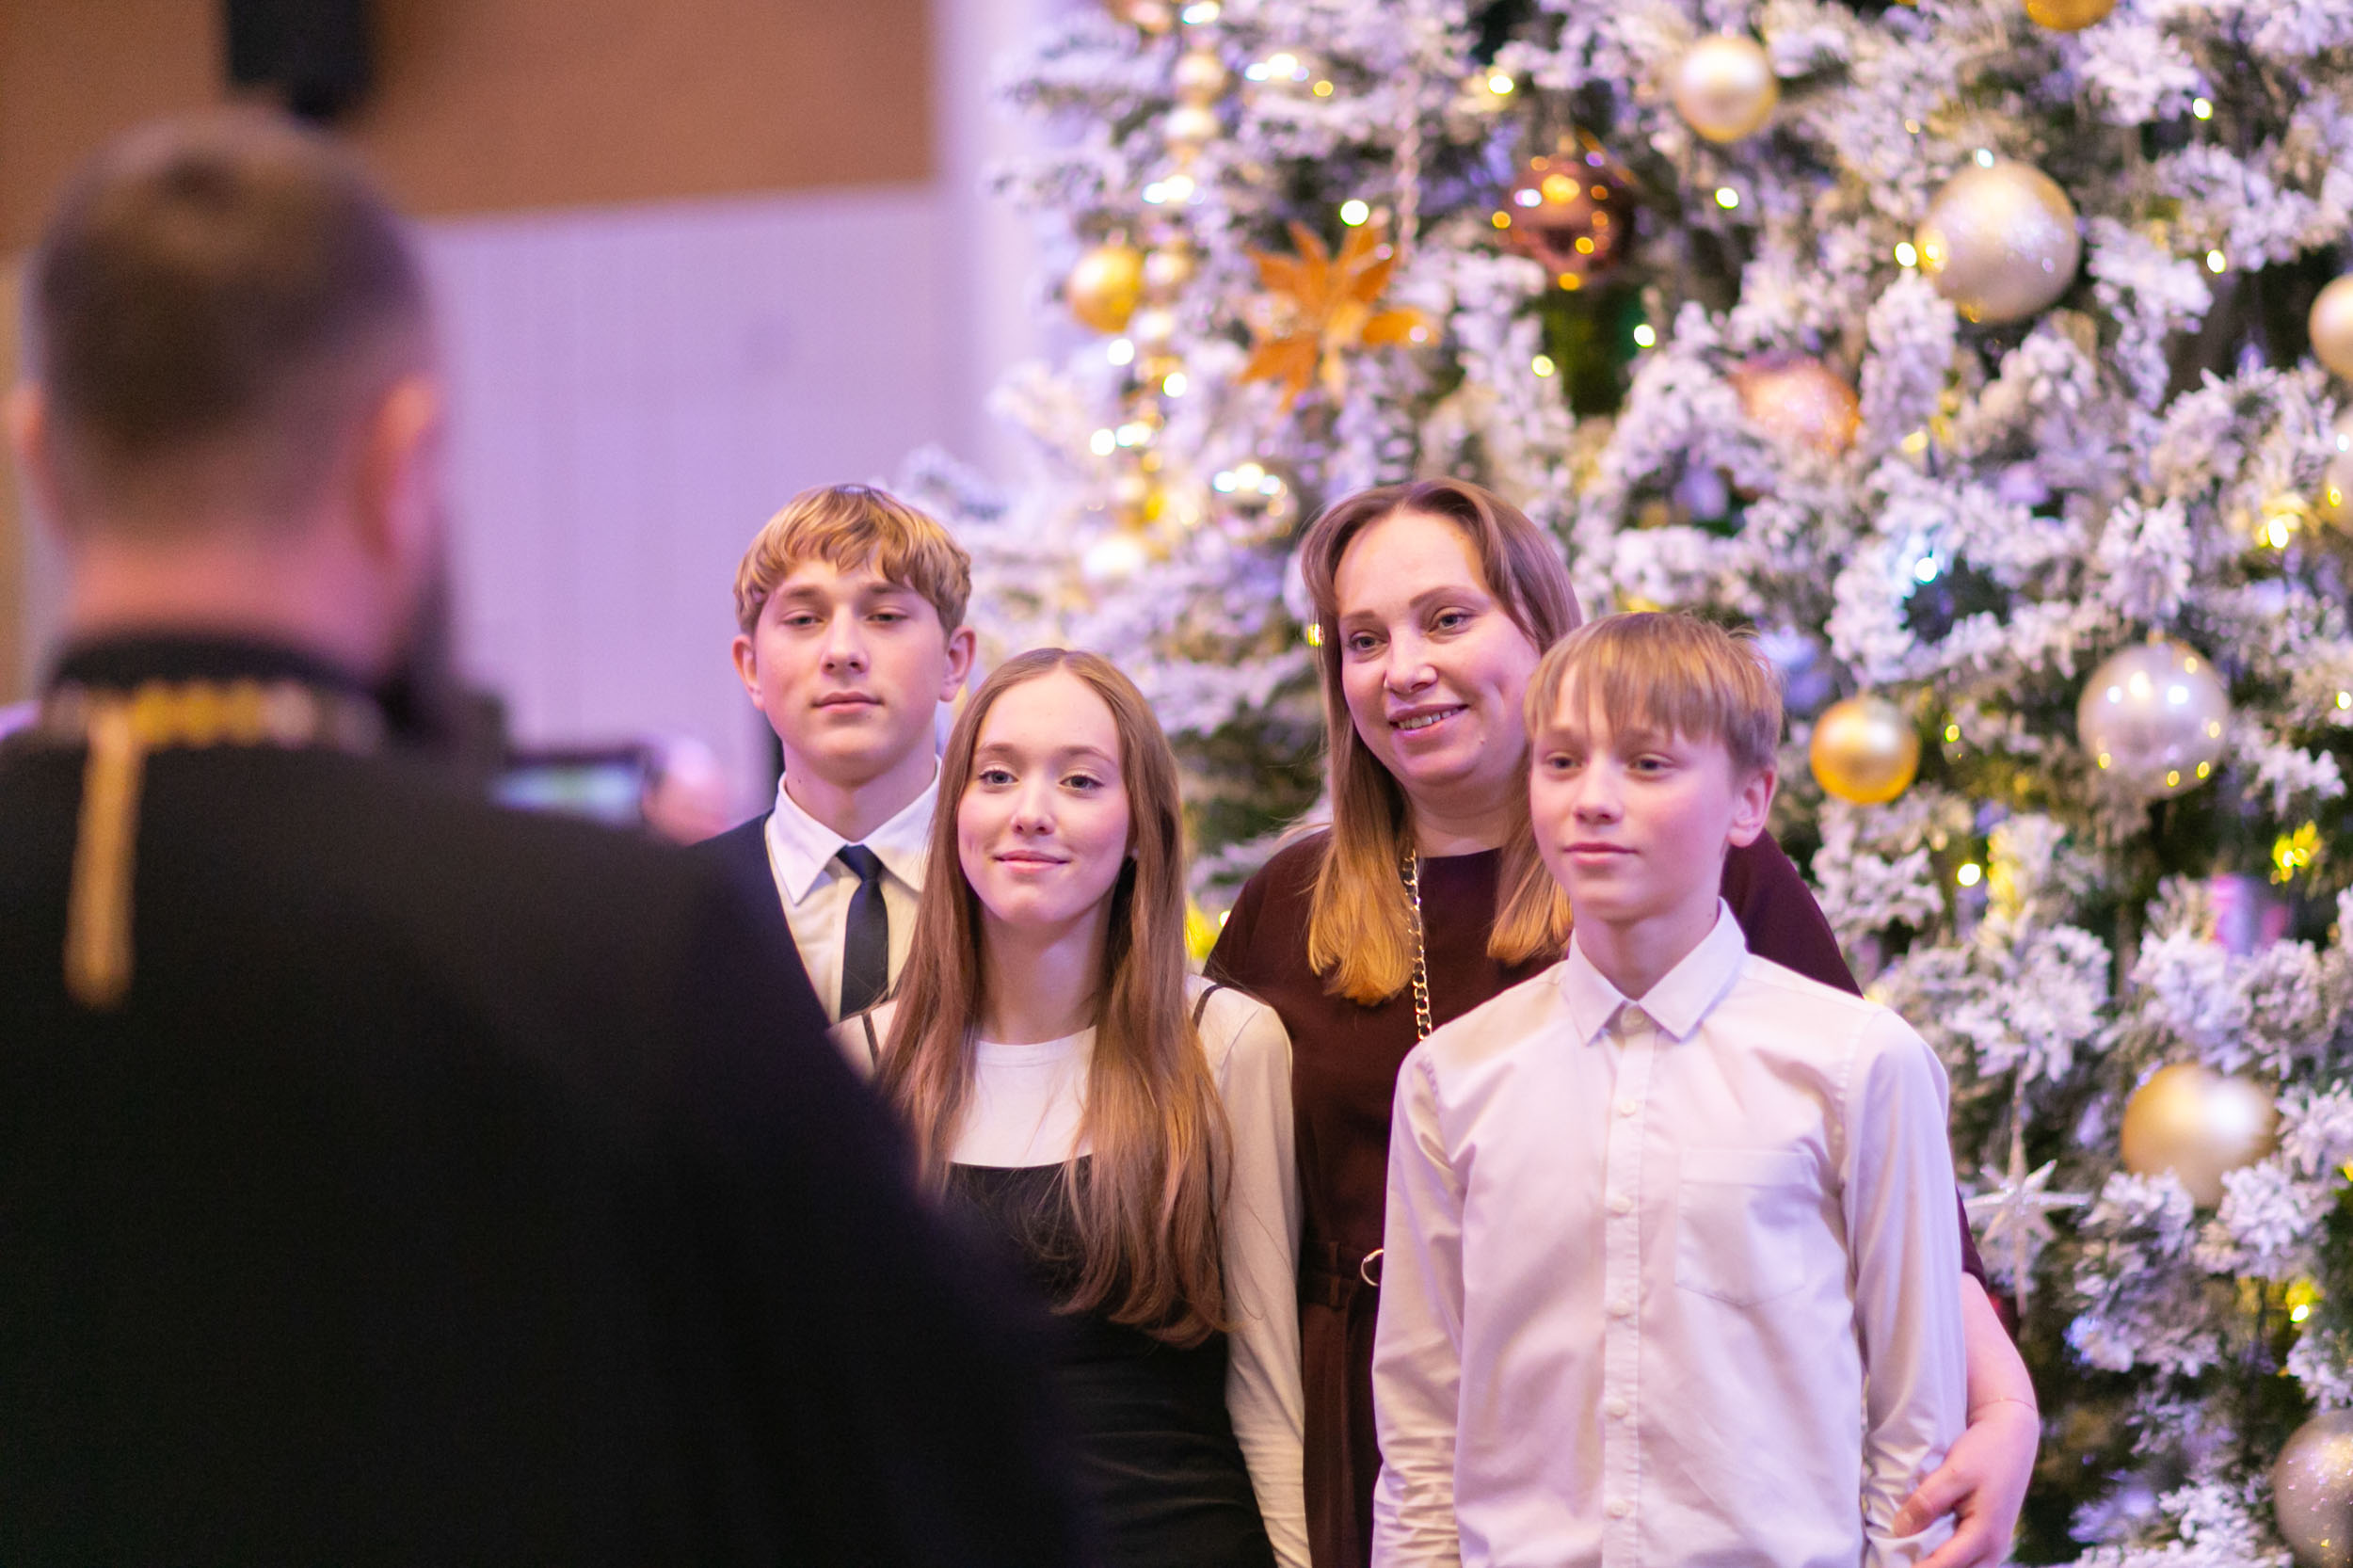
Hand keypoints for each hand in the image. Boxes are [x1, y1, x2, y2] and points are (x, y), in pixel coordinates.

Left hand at [1891, 1399, 2037, 1567]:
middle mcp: (1994, 1549)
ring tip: (1904, 1557)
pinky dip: (1947, 1561)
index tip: (1889, 1565)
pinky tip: (1922, 1551)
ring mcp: (1994, 1546)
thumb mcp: (1954, 1472)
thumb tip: (1901, 1530)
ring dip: (1937, 1566)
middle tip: (1893, 1561)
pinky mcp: (1989, 1538)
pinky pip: (1967, 1561)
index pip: (1945, 1566)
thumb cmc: (1985, 1452)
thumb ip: (1928, 1501)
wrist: (2013, 1437)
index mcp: (1985, 1535)